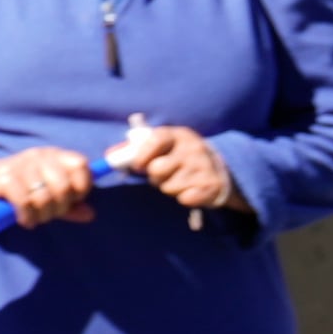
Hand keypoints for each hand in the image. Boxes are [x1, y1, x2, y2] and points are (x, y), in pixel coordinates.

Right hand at [0, 145, 97, 227]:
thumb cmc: (17, 188)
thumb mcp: (45, 195)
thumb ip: (68, 204)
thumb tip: (90, 214)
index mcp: (51, 155)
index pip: (80, 165)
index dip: (82, 186)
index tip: (72, 199)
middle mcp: (37, 156)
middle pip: (63, 186)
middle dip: (59, 208)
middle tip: (48, 214)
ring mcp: (19, 166)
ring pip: (44, 197)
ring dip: (42, 215)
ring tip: (34, 218)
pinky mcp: (4, 178)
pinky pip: (25, 202)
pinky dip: (27, 216)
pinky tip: (23, 218)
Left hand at [118, 118, 236, 218]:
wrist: (222, 169)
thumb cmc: (183, 156)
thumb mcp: (166, 145)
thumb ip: (137, 148)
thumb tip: (110, 156)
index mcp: (179, 135)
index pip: (155, 140)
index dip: (141, 155)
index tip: (138, 166)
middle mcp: (193, 149)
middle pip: (157, 169)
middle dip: (155, 176)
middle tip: (163, 174)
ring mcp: (204, 168)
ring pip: (168, 187)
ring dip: (170, 187)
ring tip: (180, 180)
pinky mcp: (211, 187)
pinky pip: (184, 199)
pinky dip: (184, 197)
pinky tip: (191, 189)